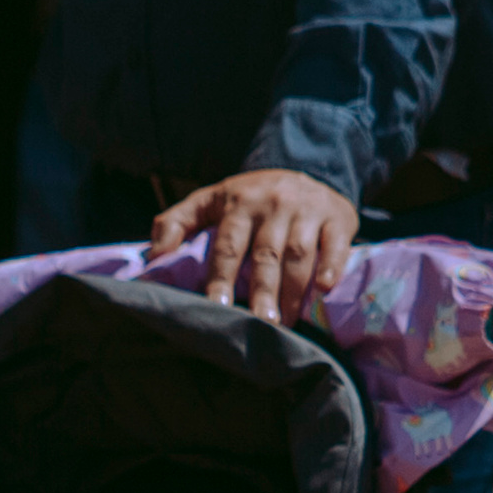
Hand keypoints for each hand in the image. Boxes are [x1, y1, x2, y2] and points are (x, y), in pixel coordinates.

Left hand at [150, 168, 359, 325]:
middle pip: (266, 254)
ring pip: (299, 254)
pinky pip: (336, 244)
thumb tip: (154, 255)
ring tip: (284, 324)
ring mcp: (308, 210)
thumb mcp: (210, 200)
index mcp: (239, 203)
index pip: (229, 243)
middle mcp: (273, 205)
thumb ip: (177, 222)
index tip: (216, 304)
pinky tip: (324, 288)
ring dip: (292, 291)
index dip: (222, 275)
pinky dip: (332, 266)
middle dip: (261, 291)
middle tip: (259, 325)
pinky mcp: (338, 218)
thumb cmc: (250, 197)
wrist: (305, 167)